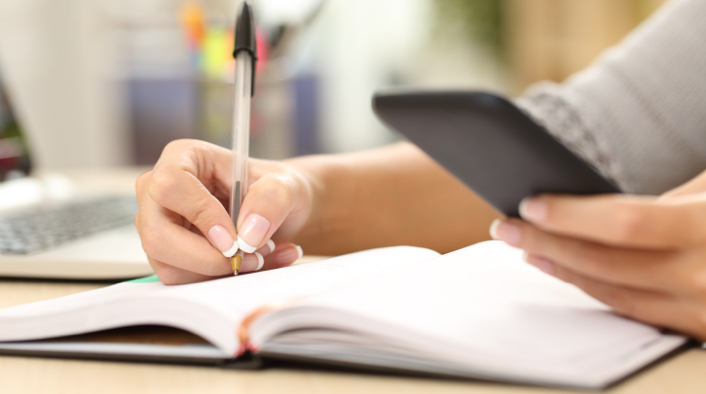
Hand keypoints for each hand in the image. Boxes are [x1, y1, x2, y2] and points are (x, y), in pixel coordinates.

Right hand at [135, 139, 312, 283]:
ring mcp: (158, 224)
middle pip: (157, 235)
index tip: (235, 238)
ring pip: (168, 265)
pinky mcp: (167, 253)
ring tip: (257, 257)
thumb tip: (247, 234)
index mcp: (182, 157)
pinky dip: (218, 280)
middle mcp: (159, 191)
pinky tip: (247, 265)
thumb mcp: (287, 185)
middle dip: (208, 258)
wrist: (277, 212)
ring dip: (218, 271)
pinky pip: (182, 279)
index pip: (170, 187)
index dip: (201, 215)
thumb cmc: (274, 189)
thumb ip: (272, 199)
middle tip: (250, 257)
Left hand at [489, 174, 705, 339]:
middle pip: (606, 263)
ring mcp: (705, 310)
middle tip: (504, 224)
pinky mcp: (701, 329)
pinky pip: (633, 310)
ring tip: (525, 245)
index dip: (572, 215)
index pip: (626, 223)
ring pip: (612, 292)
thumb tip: (594, 211)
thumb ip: (669, 204)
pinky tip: (566, 271)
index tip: (529, 203)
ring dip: (561, 268)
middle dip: (546, 241)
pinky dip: (593, 289)